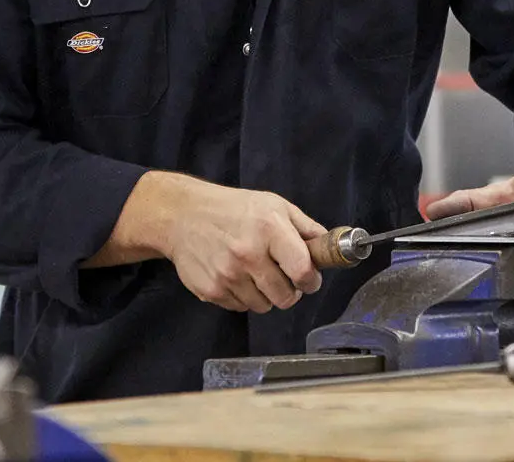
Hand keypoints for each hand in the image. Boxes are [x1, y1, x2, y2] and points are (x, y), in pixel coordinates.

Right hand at [155, 175, 328, 313]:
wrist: (183, 216)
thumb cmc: (234, 209)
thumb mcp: (275, 206)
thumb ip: (306, 228)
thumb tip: (331, 247)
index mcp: (269, 229)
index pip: (302, 271)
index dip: (311, 281)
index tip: (310, 280)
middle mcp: (248, 254)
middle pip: (285, 297)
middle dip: (289, 291)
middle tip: (283, 277)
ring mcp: (227, 275)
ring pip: (263, 306)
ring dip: (265, 294)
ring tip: (254, 272)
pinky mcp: (210, 290)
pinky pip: (240, 307)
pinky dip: (243, 296)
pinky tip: (235, 275)